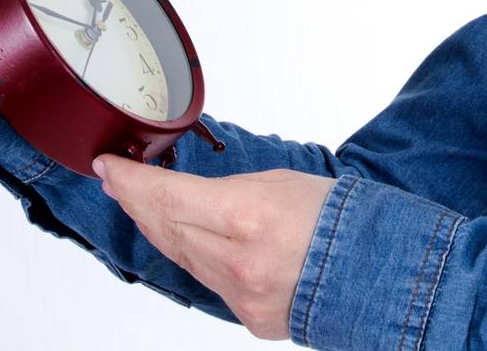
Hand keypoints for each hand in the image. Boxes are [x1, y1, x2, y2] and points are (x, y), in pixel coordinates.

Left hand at [93, 154, 336, 340]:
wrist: (377, 270)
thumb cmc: (342, 219)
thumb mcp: (282, 183)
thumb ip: (229, 192)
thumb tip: (190, 198)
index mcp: (248, 216)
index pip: (169, 198)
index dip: (132, 183)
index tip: (109, 168)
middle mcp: (238, 261)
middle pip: (167, 230)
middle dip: (138, 203)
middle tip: (117, 183)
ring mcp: (241, 296)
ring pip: (182, 259)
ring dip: (161, 230)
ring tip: (143, 206)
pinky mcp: (247, 318)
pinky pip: (210, 282)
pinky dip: (199, 258)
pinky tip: (189, 238)